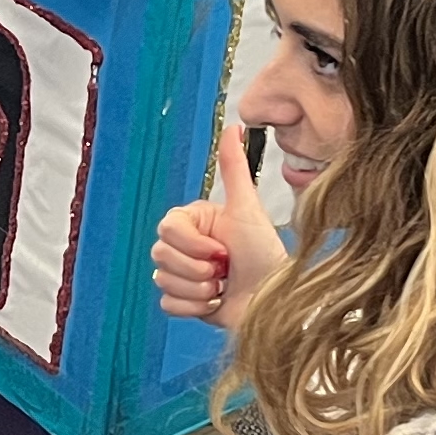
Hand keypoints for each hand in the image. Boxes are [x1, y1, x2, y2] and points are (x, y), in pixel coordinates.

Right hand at [154, 131, 285, 332]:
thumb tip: (235, 127)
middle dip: (197, 269)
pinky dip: (194, 308)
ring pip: (163, 281)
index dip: (192, 244)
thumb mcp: (248, 208)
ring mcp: (183, 275)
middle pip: (160, 255)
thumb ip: (234, 168)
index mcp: (194, 222)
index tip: (221, 249)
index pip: (167, 228)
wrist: (274, 301)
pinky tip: (216, 302)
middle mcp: (185, 247)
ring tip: (223, 286)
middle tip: (225, 269)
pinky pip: (168, 305)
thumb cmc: (265, 255)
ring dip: (198, 290)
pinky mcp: (184, 302)